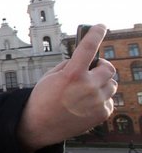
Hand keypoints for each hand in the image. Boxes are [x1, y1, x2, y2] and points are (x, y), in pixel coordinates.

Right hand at [19, 24, 116, 151]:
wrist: (39, 126)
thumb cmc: (42, 99)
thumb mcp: (50, 77)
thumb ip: (69, 65)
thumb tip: (86, 59)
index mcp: (72, 75)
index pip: (88, 47)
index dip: (96, 33)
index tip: (100, 26)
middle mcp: (87, 87)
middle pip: (108, 68)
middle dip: (100, 67)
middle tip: (90, 70)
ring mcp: (97, 101)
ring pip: (112, 84)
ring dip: (101, 83)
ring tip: (85, 91)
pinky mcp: (102, 114)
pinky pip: (109, 100)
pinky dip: (101, 99)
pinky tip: (86, 104)